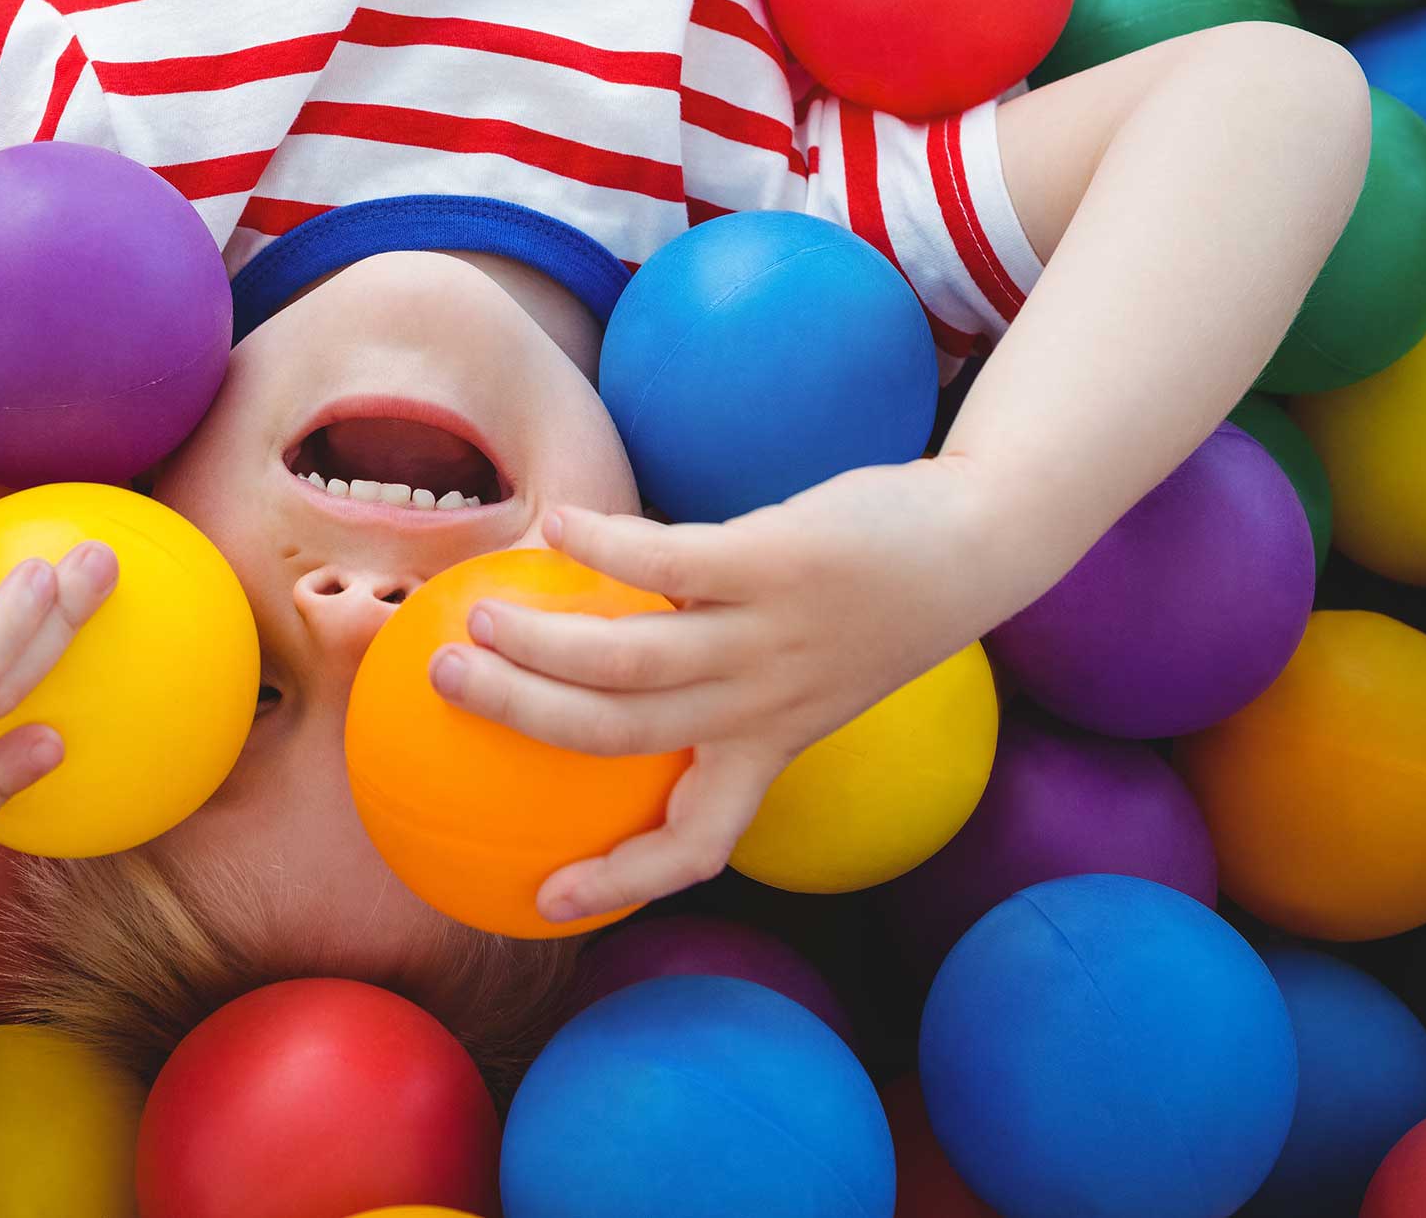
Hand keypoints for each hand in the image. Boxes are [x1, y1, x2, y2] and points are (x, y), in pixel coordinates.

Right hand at [429, 456, 1025, 924]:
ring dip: (542, 639)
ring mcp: (770, 636)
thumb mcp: (806, 672)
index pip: (695, 842)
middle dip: (522, 718)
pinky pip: (670, 557)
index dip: (620, 879)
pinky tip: (556, 525)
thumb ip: (723, 679)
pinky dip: (602, 544)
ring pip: (632, 658)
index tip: (544, 900)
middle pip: (619, 735)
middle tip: (446, 682)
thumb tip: (602, 657)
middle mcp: (763, 705)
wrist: (979, 545)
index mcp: (768, 745)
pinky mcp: (779, 560)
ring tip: (480, 612)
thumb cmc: (875, 607)